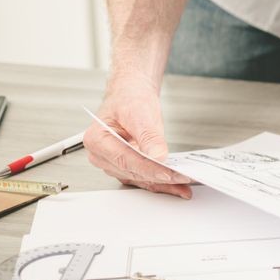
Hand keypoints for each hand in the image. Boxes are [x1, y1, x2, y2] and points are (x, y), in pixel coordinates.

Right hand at [83, 73, 192, 198]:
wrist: (131, 95)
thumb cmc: (130, 99)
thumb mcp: (140, 113)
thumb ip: (149, 136)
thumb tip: (158, 157)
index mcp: (97, 139)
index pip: (125, 159)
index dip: (148, 168)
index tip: (168, 173)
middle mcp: (100, 155)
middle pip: (132, 172)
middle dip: (158, 176)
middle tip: (182, 177)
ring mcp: (112, 163)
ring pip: (138, 178)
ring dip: (161, 183)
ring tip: (183, 183)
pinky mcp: (125, 166)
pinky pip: (143, 177)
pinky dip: (160, 181)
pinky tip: (176, 184)